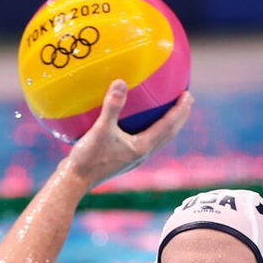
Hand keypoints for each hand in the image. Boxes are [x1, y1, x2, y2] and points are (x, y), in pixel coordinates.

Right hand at [64, 80, 192, 186]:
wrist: (74, 180)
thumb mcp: (100, 129)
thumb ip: (112, 106)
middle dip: (179, 117)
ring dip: (168, 124)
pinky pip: (146, 141)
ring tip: (172, 111)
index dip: (179, 110)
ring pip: (159, 139)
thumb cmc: (88, 157)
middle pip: (168, 133)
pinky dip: (152, 129)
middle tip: (187, 99)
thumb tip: (120, 81)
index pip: (168, 126)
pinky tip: (141, 122)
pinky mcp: (124, 159)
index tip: (188, 95)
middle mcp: (142, 154)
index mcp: (142, 147)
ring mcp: (134, 158)